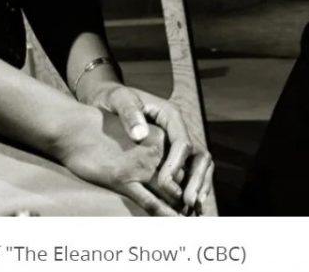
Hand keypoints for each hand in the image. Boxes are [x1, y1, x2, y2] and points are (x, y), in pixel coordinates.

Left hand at [79, 81, 214, 215]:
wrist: (108, 98)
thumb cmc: (113, 99)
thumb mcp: (119, 100)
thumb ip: (129, 114)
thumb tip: (140, 134)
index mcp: (170, 115)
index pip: (182, 143)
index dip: (176, 166)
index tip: (163, 185)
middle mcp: (179, 128)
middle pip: (199, 155)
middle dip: (196, 180)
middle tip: (189, 203)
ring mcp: (178, 140)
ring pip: (199, 165)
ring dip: (199, 186)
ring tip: (192, 209)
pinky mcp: (172, 151)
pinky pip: (189, 170)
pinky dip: (192, 186)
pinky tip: (187, 204)